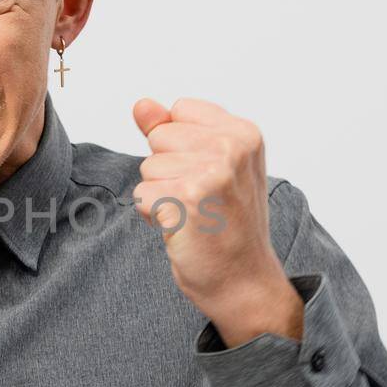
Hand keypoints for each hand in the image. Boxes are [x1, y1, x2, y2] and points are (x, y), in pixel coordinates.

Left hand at [132, 97, 301, 347]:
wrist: (245, 282)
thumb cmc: (228, 225)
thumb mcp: (210, 166)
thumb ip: (172, 130)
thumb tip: (141, 105)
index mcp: (243, 133)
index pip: (179, 111)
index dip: (180, 146)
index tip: (207, 176)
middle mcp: (232, 148)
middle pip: (159, 137)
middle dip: (167, 171)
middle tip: (199, 200)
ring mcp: (211, 173)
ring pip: (148, 168)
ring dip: (161, 196)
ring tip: (193, 215)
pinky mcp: (187, 200)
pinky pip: (141, 195)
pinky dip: (154, 216)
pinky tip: (183, 228)